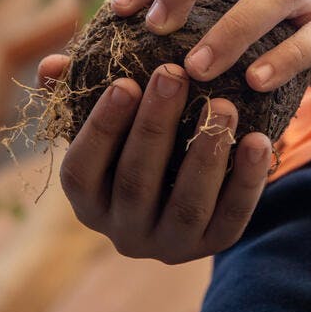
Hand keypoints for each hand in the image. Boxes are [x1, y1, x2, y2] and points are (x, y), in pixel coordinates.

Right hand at [37, 54, 272, 263]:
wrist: (187, 185)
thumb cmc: (135, 139)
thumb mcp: (108, 119)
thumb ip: (78, 90)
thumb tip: (52, 65)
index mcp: (89, 200)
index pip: (82, 171)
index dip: (101, 128)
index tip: (124, 81)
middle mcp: (123, 232)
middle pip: (136, 182)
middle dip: (155, 125)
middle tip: (175, 73)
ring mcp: (169, 244)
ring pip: (186, 204)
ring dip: (205, 153)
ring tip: (223, 105)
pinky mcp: (213, 246)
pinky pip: (232, 217)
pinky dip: (246, 180)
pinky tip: (258, 140)